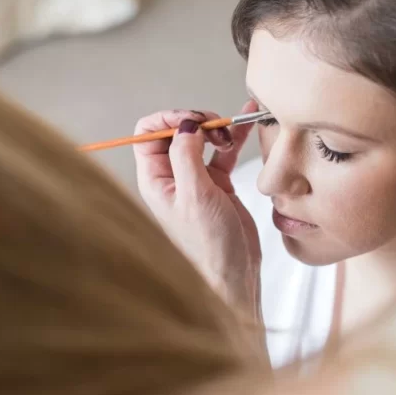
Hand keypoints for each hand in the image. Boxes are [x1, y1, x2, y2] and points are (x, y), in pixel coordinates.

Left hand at [134, 103, 261, 320]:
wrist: (233, 275)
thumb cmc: (209, 246)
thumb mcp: (195, 196)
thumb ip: (187, 155)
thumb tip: (186, 124)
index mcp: (155, 180)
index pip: (148, 133)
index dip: (170, 119)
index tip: (195, 120)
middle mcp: (172, 178)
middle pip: (176, 131)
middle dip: (197, 122)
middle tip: (219, 127)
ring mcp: (195, 180)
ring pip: (201, 140)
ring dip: (218, 128)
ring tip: (235, 129)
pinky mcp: (218, 185)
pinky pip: (223, 153)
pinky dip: (234, 138)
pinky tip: (247, 124)